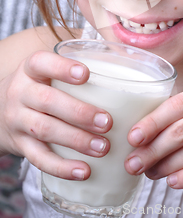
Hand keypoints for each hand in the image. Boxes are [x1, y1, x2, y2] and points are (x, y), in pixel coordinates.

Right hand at [0, 50, 111, 179]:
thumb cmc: (40, 85)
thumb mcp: (47, 69)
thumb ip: (77, 60)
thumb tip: (124, 52)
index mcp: (30, 69)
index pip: (42, 63)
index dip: (62, 68)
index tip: (86, 74)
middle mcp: (20, 92)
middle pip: (47, 101)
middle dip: (79, 113)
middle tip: (107, 122)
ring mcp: (17, 120)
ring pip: (44, 130)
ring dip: (76, 140)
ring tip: (103, 147)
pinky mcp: (19, 145)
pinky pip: (39, 158)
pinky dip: (62, 167)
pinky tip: (84, 171)